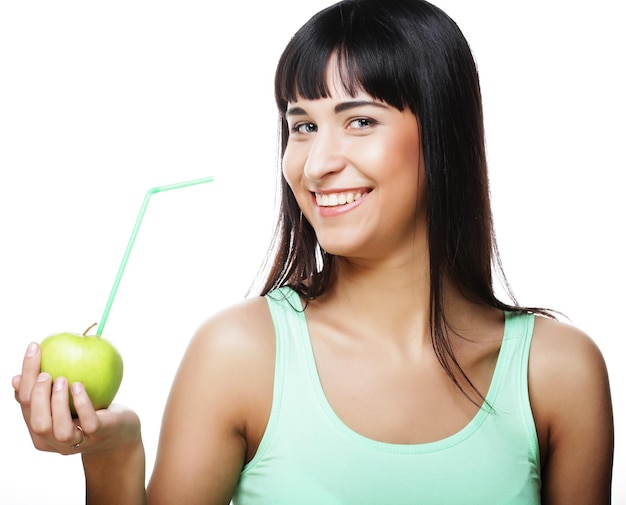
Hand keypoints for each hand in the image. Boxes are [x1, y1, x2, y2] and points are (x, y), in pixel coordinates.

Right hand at [13, 342, 139, 456]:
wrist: (121, 431)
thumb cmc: (89, 411)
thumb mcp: (65, 401)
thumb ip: (45, 392)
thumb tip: (16, 378)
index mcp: (40, 432)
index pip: (25, 405)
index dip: (26, 377)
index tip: (35, 347)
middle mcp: (55, 442)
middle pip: (38, 423)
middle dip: (38, 397)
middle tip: (46, 374)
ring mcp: (78, 442)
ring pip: (60, 430)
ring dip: (58, 403)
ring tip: (62, 379)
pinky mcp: (99, 436)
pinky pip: (88, 423)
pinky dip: (82, 404)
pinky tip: (79, 386)